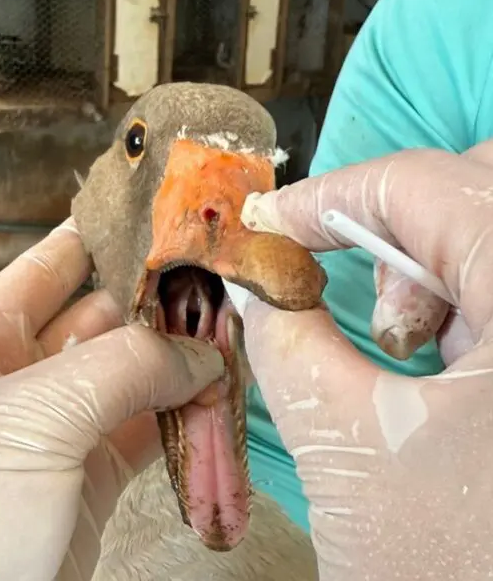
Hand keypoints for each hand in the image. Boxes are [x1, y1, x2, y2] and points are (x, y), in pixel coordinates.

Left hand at [0, 219, 223, 580]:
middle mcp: (14, 381)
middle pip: (102, 318)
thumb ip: (119, 368)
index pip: (48, 266)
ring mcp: (57, 431)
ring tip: (228, 333)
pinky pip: (147, 428)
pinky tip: (215, 393)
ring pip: (132, 376)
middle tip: (215, 278)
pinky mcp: (90, 479)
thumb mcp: (27, 421)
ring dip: (180, 358)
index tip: (155, 213)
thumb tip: (197, 352)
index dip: (102, 235)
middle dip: (158, 300)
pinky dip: (184, 412)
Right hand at [240, 143, 492, 579]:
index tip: (272, 223)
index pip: (423, 185)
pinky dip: (461, 300)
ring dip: (431, 269)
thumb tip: (257, 289)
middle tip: (358, 293)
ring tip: (401, 345)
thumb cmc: (453, 572)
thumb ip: (288, 347)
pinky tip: (442, 362)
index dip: (330, 197)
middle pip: (481, 186)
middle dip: (399, 227)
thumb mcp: (351, 451)